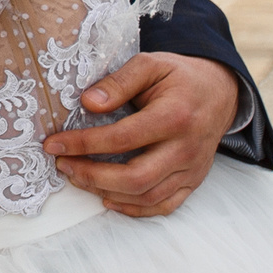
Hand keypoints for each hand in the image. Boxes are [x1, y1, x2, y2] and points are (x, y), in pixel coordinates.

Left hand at [43, 52, 241, 217]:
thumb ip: (118, 82)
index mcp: (175, 117)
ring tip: (77, 177)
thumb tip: (88, 103)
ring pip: (147, 196)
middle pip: (135, 177)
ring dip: (106, 191)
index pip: (122, 138)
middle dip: (91, 175)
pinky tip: (107, 197)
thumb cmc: (179, 76)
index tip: (53, 144)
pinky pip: (165, 206)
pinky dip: (134, 208)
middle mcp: (186, 149)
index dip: (83, 144)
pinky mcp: (193, 181)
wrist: (219, 92)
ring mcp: (192, 169)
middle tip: (63, 165)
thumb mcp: (150, 65)